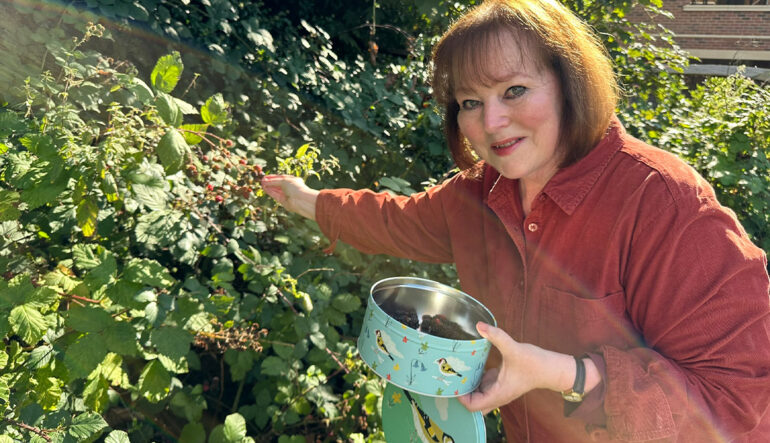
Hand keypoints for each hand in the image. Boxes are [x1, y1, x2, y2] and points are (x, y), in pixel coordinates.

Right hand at [261, 175, 319, 219]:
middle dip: (269, 182)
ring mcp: (286, 194)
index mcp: (292, 181)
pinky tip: (264, 188)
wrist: (300, 200)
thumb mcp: (284, 181)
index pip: (281, 178)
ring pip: (275, 190)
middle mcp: (289, 187)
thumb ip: (274, 181)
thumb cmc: (295, 188)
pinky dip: (269, 191)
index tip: (265, 176)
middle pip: (277, 184)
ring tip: (261, 183)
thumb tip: (264, 181)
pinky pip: (275, 195)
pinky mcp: (283, 201)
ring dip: (268, 186)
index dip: (273, 177)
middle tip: (261, 180)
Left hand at [457, 322, 579, 414]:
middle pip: (473, 403)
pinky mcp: (501, 382)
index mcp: (498, 394)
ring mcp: (499, 389)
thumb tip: (480, 325)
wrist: (551, 368)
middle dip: (461, 393)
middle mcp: (497, 395)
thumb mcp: (514, 349)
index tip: (453, 382)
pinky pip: (483, 385)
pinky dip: (475, 378)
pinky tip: (469, 365)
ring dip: (468, 385)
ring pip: (478, 394)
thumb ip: (496, 336)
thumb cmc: (535, 363)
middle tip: (452, 377)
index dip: (461, 397)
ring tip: (456, 370)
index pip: (473, 406)